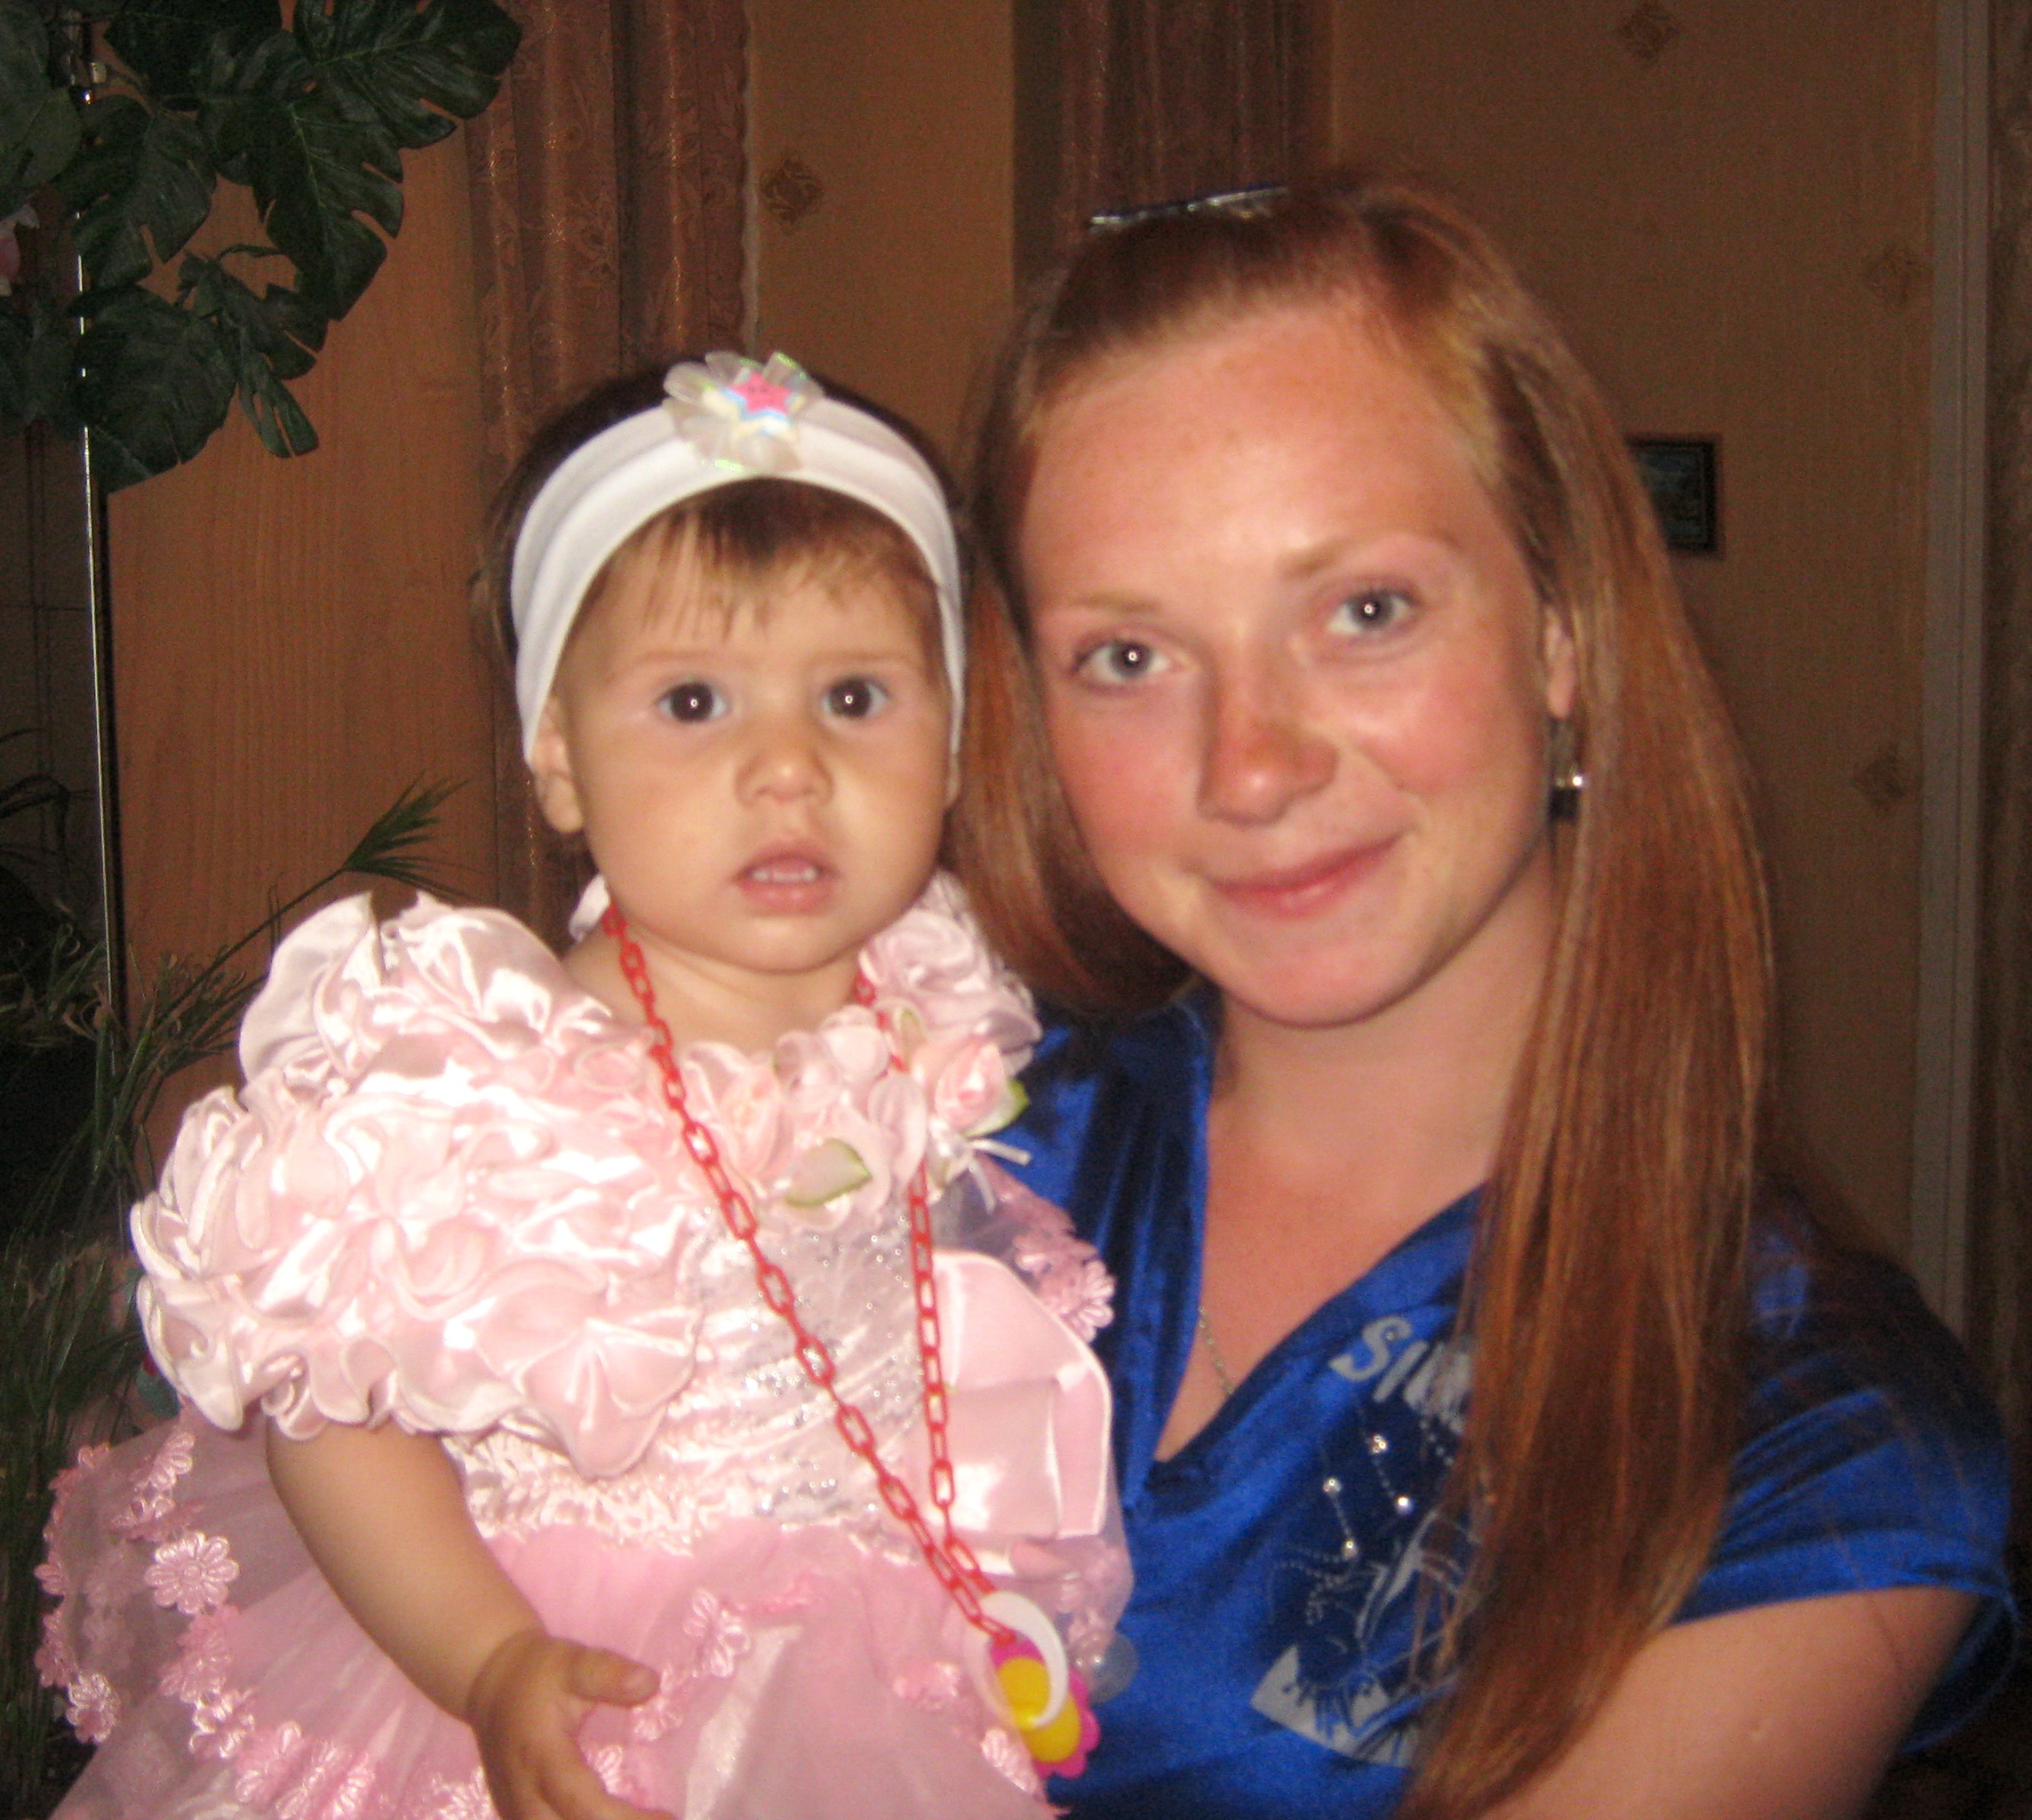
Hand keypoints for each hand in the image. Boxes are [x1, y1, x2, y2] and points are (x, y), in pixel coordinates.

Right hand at [464, 1626, 669, 1819]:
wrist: (491, 1683)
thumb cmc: (537, 1672)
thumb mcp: (573, 1662)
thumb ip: (608, 1674)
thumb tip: (650, 1683)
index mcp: (540, 1760)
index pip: (583, 1806)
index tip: (668, 1819)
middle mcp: (524, 1797)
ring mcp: (516, 1812)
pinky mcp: (517, 1816)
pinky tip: (614, 1819)